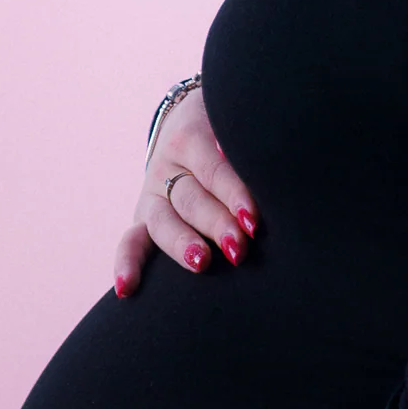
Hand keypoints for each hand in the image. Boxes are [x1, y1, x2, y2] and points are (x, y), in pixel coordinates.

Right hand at [113, 83, 258, 297]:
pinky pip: (130, 241)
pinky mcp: (144, 217)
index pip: (213, 169)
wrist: (195, 119)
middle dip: (215, 224)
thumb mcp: (237, 127)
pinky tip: (127, 289)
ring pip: (161, 221)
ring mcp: (153, 193)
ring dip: (182, 244)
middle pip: (190, 199)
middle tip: (239, 247)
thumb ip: (251, 150)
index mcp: (192, 135)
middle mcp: (167, 165)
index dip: (234, 195)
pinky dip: (127, 264)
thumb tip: (280, 176)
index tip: (254, 220)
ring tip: (201, 263)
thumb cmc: (232, 130)